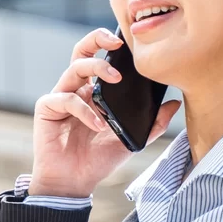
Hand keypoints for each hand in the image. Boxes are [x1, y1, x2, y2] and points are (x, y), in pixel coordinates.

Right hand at [28, 28, 181, 198]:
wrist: (75, 182)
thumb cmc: (99, 159)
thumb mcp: (132, 140)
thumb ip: (153, 123)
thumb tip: (174, 103)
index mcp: (95, 91)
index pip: (101, 57)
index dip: (111, 44)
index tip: (130, 42)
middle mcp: (77, 88)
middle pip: (81, 51)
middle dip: (97, 39)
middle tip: (117, 43)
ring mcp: (61, 96)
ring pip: (74, 68)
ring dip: (97, 68)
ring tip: (116, 80)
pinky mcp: (47, 108)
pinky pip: (66, 99)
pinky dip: (85, 110)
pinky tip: (99, 125)